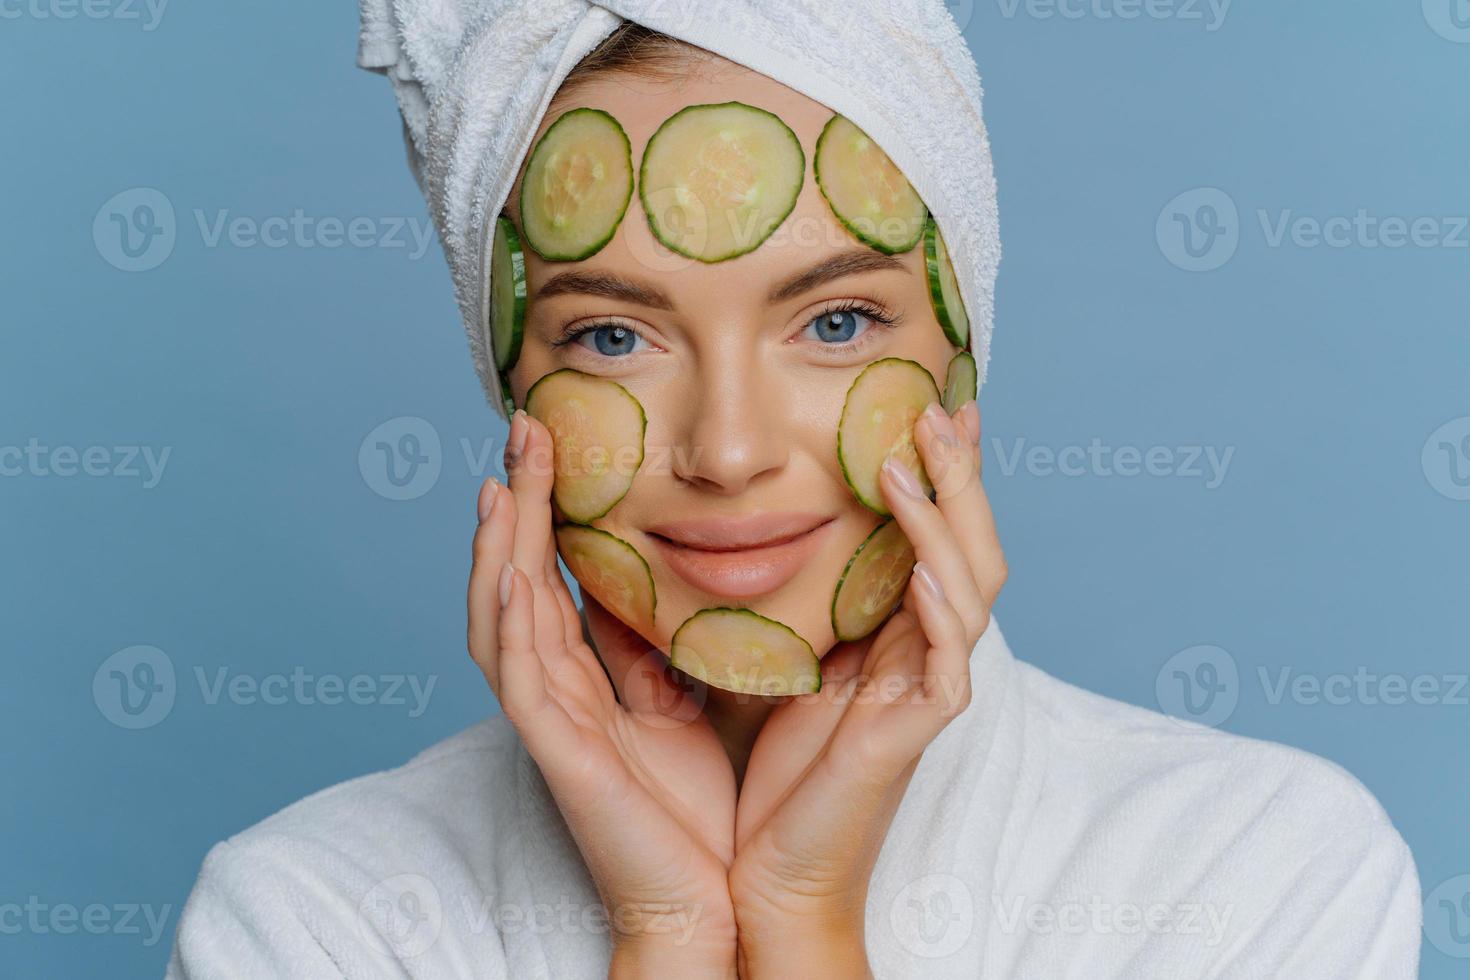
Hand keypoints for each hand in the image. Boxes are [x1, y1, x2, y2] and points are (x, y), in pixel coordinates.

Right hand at [467, 410, 738, 975]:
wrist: (710, 895)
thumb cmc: (694, 808)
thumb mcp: (678, 702)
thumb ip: (649, 646)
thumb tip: (651, 580)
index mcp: (582, 676)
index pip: (547, 574)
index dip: (540, 507)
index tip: (550, 437)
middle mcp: (554, 691)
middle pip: (513, 580)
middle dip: (513, 505)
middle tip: (520, 428)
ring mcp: (551, 724)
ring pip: (502, 622)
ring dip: (497, 550)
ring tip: (500, 483)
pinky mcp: (563, 760)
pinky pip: (525, 686)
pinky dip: (513, 630)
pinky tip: (514, 579)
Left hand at [727, 399, 1004, 978]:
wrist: (765, 868)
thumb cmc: (766, 770)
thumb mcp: (772, 657)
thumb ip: (781, 596)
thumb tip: (742, 525)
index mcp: (898, 634)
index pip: (936, 536)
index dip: (943, 474)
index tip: (929, 404)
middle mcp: (927, 651)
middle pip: (973, 543)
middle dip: (962, 474)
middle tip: (940, 408)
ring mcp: (932, 687)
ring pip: (973, 582)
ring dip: (947, 514)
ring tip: (914, 456)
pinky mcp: (919, 725)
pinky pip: (949, 649)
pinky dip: (937, 595)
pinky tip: (914, 558)